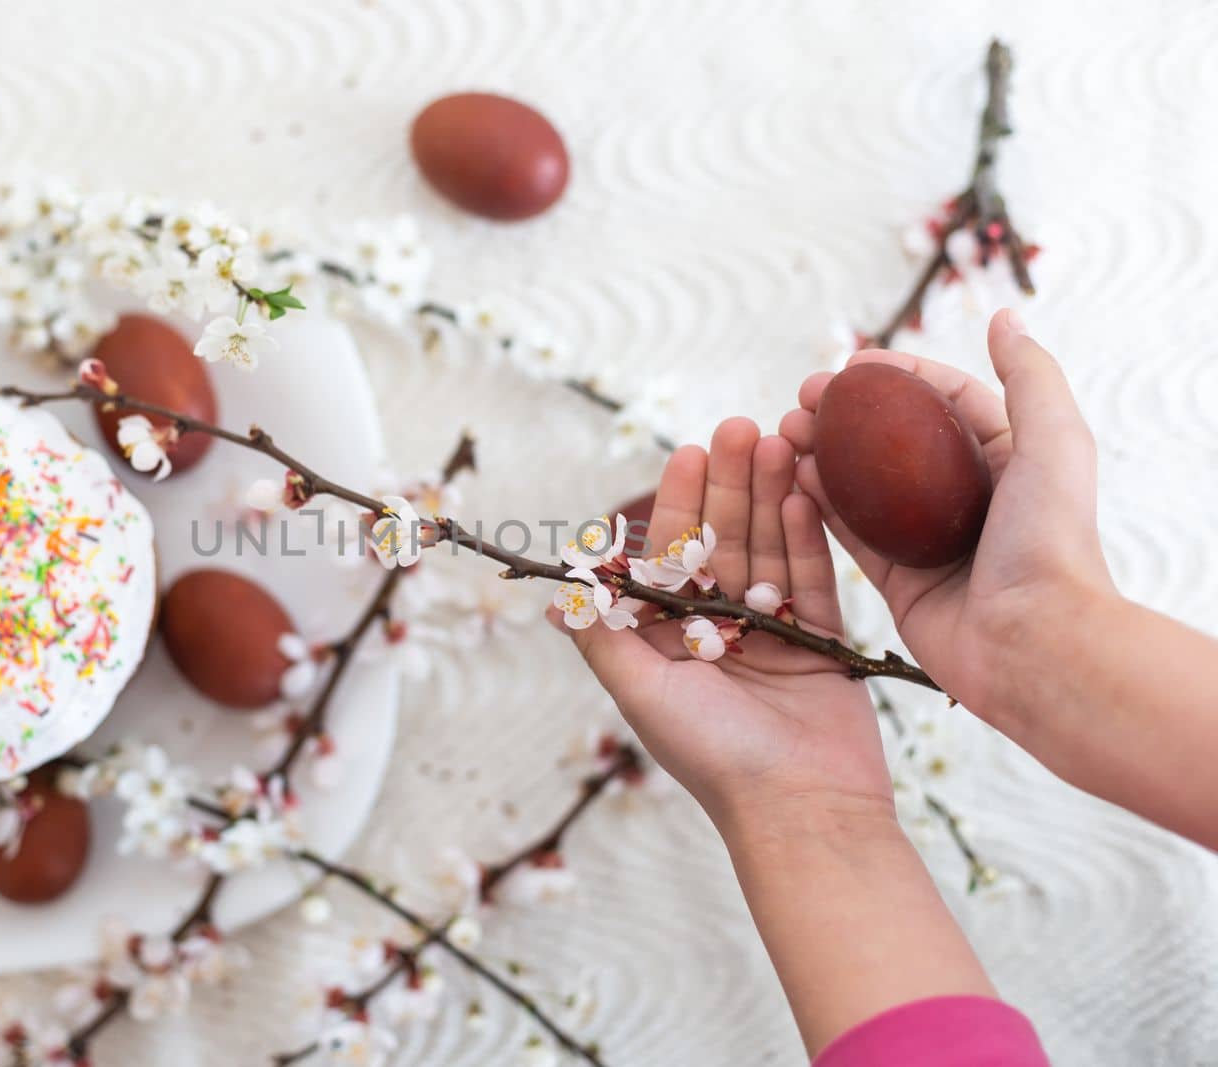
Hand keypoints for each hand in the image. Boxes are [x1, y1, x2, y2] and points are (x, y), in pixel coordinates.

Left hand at [552, 417, 890, 828]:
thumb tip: (556, 598)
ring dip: (770, 497)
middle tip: (738, 426)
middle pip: (723, 543)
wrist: (802, 810)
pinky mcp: (822, 642)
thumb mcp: (642, 692)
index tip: (688, 453)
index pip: (672, 558)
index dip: (679, 505)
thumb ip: (605, 636)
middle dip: (730, 485)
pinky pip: (813, 579)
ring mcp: (773, 633)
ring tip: (776, 441)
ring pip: (768, 550)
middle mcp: (718, 631)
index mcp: (671, 642)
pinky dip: (807, 537)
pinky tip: (804, 490)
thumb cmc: (712, 755)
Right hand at [779, 308, 1112, 727]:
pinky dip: (818, 505)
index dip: (896, 376)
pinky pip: (849, 535)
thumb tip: (1005, 316)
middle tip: (801, 398)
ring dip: (821, 454)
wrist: (1034, 644)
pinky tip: (789, 476)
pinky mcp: (899, 582)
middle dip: (844, 414)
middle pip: (892, 442)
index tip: (849, 364)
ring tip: (783, 430)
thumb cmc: (1049, 542)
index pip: (944, 401)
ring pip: (862, 486)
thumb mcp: (1053, 442)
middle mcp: (965, 499)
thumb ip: (1029, 377)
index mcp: (1007, 461)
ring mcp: (929, 542)